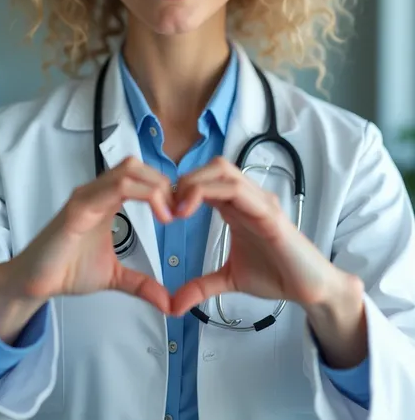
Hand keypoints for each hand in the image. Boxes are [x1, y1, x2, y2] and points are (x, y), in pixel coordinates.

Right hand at [0, 157, 173, 313]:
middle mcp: (96, 191)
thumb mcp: (115, 277)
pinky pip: (114, 188)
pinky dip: (143, 195)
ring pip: (128, 170)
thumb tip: (169, 303)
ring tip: (170, 215)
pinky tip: (159, 217)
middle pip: (136, 165)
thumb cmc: (67, 270)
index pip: (139, 175)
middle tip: (180, 211)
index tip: (182, 212)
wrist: (34, 283)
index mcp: (106, 200)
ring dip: (156, 187)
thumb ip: (142, 284)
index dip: (164, 187)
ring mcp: (86, 197)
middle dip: (164, 183)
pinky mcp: (78, 209)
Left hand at [171, 156, 353, 316]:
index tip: (162, 210)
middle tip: (166, 207)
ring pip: (223, 171)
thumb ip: (201, 287)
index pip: (207, 179)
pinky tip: (190, 210)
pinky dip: (210, 193)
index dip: (181, 187)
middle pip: (213, 166)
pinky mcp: (270, 214)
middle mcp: (248, 197)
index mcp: (237, 206)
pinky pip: (239, 191)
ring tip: (175, 209)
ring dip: (194, 183)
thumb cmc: (275, 275)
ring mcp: (260, 202)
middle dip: (185, 180)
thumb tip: (173, 305)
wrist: (309, 289)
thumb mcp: (229, 279)